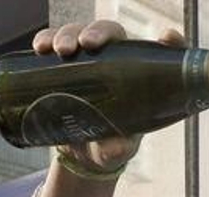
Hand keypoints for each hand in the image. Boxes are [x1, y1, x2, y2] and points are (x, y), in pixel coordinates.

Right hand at [32, 20, 185, 174]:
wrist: (81, 152)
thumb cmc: (110, 145)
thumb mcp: (117, 150)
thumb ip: (118, 149)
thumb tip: (114, 149)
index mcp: (138, 77)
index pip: (156, 51)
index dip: (168, 41)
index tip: (167, 36)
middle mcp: (114, 61)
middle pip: (110, 33)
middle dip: (97, 33)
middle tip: (86, 45)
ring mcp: (86, 59)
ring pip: (78, 33)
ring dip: (67, 35)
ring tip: (60, 50)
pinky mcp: (61, 64)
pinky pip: (52, 43)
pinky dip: (45, 39)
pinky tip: (40, 47)